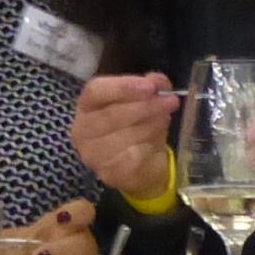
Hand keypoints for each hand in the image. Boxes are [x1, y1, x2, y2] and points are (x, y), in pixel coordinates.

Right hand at [72, 72, 178, 206]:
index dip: (123, 87)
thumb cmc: (137, 128)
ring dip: (153, 125)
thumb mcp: (145, 101)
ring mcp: (94, 155)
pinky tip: (157, 143)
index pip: (96, 91)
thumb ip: (151, 86)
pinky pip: (136, 155)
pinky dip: (151, 145)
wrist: (142, 167)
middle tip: (170, 101)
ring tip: (165, 119)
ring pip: (128, 135)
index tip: (150, 86)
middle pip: (113, 114)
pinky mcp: (109, 173)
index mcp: (87, 105)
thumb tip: (158, 81)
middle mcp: (83, 130)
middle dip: (146, 106)